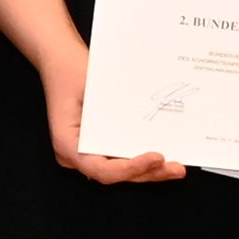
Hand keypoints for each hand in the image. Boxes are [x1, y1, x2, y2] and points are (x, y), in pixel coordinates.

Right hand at [32, 44, 188, 186]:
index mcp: (67, 144)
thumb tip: (145, 122)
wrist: (61, 62)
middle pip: (116, 175)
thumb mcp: (91, 86)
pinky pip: (121, 159)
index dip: (130, 169)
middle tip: (176, 169)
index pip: (100, 169)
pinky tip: (165, 157)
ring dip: (149, 172)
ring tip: (176, 167)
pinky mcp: (100, 147)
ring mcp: (88, 153)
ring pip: (121, 172)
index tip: (155, 157)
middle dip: (148, 174)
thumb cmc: (71, 71)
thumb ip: (111, 109)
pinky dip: (142, 160)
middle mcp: (76, 155)